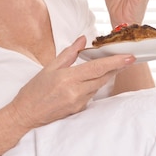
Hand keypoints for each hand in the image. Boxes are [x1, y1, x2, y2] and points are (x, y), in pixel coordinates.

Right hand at [9, 36, 134, 130]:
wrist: (26, 115)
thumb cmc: (34, 91)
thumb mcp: (49, 68)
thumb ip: (69, 53)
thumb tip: (82, 40)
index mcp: (67, 78)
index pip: (97, 68)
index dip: (115, 62)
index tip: (129, 57)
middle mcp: (75, 92)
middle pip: (103, 78)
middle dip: (116, 68)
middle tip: (128, 58)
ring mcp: (78, 103)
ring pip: (98, 86)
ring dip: (106, 76)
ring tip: (113, 65)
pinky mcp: (78, 110)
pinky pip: (91, 95)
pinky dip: (94, 86)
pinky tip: (92, 80)